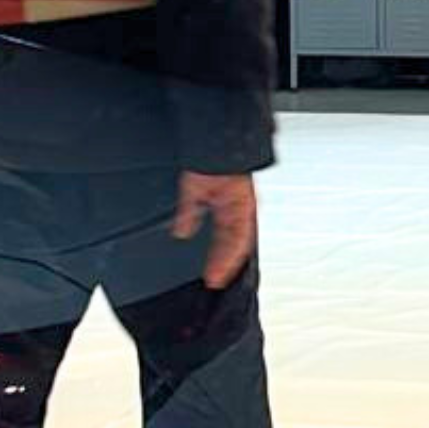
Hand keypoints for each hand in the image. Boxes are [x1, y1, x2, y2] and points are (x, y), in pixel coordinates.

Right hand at [173, 171, 256, 289]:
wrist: (215, 146)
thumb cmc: (206, 161)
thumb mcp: (191, 192)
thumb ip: (188, 214)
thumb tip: (182, 232)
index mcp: (227, 207)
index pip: (224, 239)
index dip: (218, 257)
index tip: (210, 274)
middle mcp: (237, 209)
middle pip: (234, 244)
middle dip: (224, 264)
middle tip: (215, 281)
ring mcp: (243, 207)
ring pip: (240, 241)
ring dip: (229, 260)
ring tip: (219, 276)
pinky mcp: (246, 204)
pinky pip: (242, 230)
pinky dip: (235, 246)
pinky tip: (228, 258)